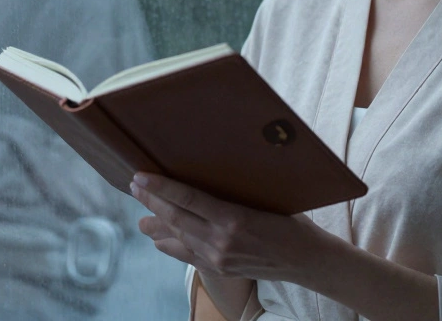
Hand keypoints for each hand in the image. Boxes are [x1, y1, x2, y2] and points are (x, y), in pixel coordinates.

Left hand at [130, 173, 331, 283]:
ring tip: (141, 215)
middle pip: (177, 217)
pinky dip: (170, 246)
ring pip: (179, 238)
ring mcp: (219, 258)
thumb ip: (233, 192)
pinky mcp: (221, 269)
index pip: (188, 198)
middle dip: (152, 201)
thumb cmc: (291, 220)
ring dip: (157, 224)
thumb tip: (206, 170)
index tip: (141, 176)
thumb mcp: (264, 199)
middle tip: (135, 186)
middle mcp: (222, 241)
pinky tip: (159, 239)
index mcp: (234, 218)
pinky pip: (188, 256)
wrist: (306, 259)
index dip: (161, 187)